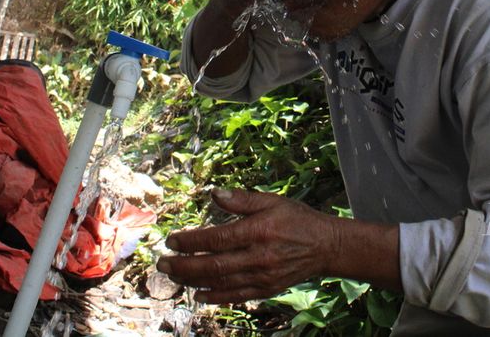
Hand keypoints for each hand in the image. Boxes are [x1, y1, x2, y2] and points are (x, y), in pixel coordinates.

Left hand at [155, 189, 338, 303]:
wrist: (326, 246)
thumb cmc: (297, 219)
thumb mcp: (272, 201)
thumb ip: (241, 200)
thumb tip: (212, 193)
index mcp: (259, 231)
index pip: (217, 238)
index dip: (191, 241)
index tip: (172, 241)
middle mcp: (259, 256)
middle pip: (213, 265)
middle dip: (184, 265)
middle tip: (162, 263)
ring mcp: (263, 276)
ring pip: (221, 282)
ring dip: (193, 281)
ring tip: (173, 276)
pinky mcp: (266, 289)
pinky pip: (236, 295)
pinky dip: (215, 297)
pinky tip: (198, 295)